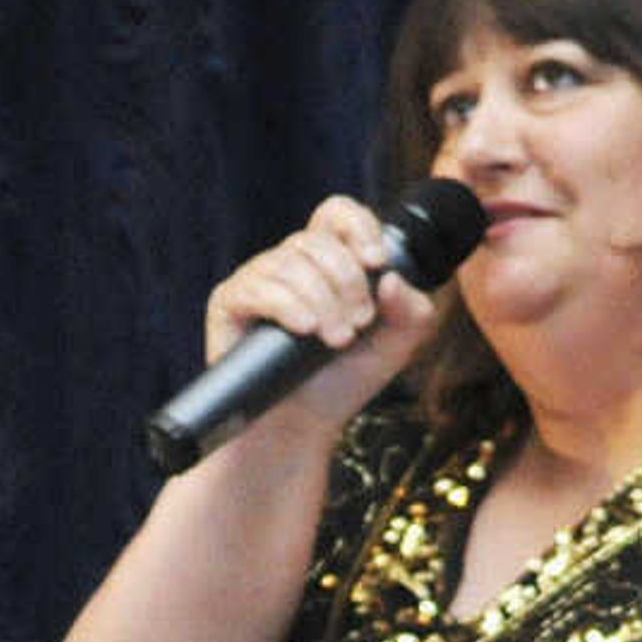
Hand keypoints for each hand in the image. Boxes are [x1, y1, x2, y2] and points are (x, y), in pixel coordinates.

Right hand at [198, 193, 447, 423]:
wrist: (300, 427)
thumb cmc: (343, 382)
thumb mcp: (396, 345)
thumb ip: (412, 309)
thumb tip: (390, 278)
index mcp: (328, 261)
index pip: (337, 214)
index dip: (359, 228)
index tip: (377, 263)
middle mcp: (290, 263)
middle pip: (318, 242)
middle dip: (348, 283)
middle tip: (358, 325)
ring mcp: (257, 279)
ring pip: (291, 265)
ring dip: (322, 302)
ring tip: (336, 340)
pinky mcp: (229, 302)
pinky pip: (258, 289)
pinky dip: (288, 307)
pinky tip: (304, 330)